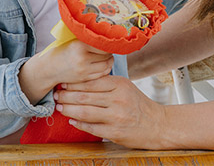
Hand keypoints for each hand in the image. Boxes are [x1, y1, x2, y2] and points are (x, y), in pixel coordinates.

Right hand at [18, 40, 112, 104]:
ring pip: (107, 65)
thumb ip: (87, 37)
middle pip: (106, 55)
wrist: (49, 68)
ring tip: (106, 55)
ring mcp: (84, 70)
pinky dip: (106, 68)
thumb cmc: (62, 51)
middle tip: (107, 47)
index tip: (108, 40)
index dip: (107, 42)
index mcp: (79, 45)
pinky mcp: (85, 79)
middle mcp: (82, 58)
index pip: (103, 44)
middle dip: (109, 51)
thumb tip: (105, 30)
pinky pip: (103, 74)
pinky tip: (103, 63)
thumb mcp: (72, 40)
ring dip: (109, 60)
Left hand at [54, 75, 169, 148]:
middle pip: (84, 96)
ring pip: (84, 111)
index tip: (62, 83)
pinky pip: (91, 127)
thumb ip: (107, 84)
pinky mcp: (114, 132)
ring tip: (60, 107)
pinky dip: (79, 123)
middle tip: (56, 95)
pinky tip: (72, 120)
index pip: (91, 82)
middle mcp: (118, 99)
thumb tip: (82, 81)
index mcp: (120, 85)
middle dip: (66, 96)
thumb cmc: (139, 105)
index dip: (74, 83)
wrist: (157, 125)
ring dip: (68, 109)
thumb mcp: (126, 87)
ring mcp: (116, 116)